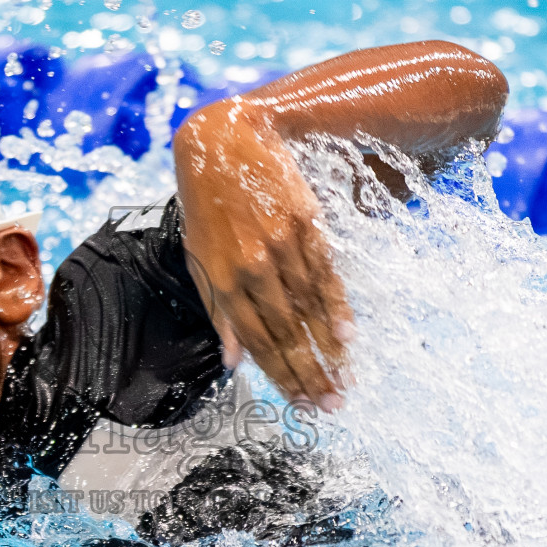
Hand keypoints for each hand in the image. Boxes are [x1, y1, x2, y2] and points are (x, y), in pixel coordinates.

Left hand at [173, 101, 352, 410]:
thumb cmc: (207, 203)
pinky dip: (338, 308)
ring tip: (344, 381)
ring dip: (328, 351)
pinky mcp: (305, 225)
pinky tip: (348, 335)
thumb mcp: (198, 256)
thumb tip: (233, 362)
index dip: (281, 377)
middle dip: (310, 374)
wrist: (225, 141)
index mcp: (223, 280)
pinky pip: (325, 275)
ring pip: (309, 310)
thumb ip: (218, 310)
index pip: (258, 343)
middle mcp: (253, 268)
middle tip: (331, 405)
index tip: (301, 405)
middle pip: (287, 334)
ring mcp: (281, 247)